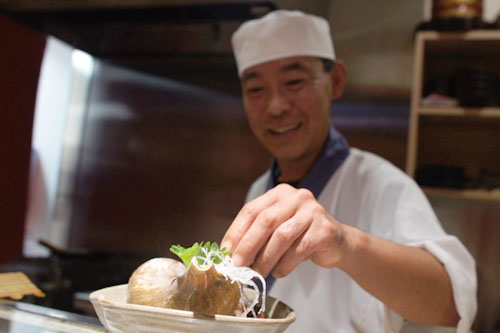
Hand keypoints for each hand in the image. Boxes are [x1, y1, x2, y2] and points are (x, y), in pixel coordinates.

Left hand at [221, 183, 352, 277]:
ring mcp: (312, 211)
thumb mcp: (277, 228)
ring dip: (265, 259)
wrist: (338, 241)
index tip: (225, 252)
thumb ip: (257, 234)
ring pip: (281, 236)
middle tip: (237, 266)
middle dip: (247, 246)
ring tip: (258, 273)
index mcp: (279, 193)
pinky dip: (285, 265)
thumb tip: (230, 254)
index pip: (251, 210)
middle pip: (265, 221)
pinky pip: (298, 250)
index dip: (236, 232)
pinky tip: (279, 272)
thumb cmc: (300, 235)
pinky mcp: (324, 230)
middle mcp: (296, 197)